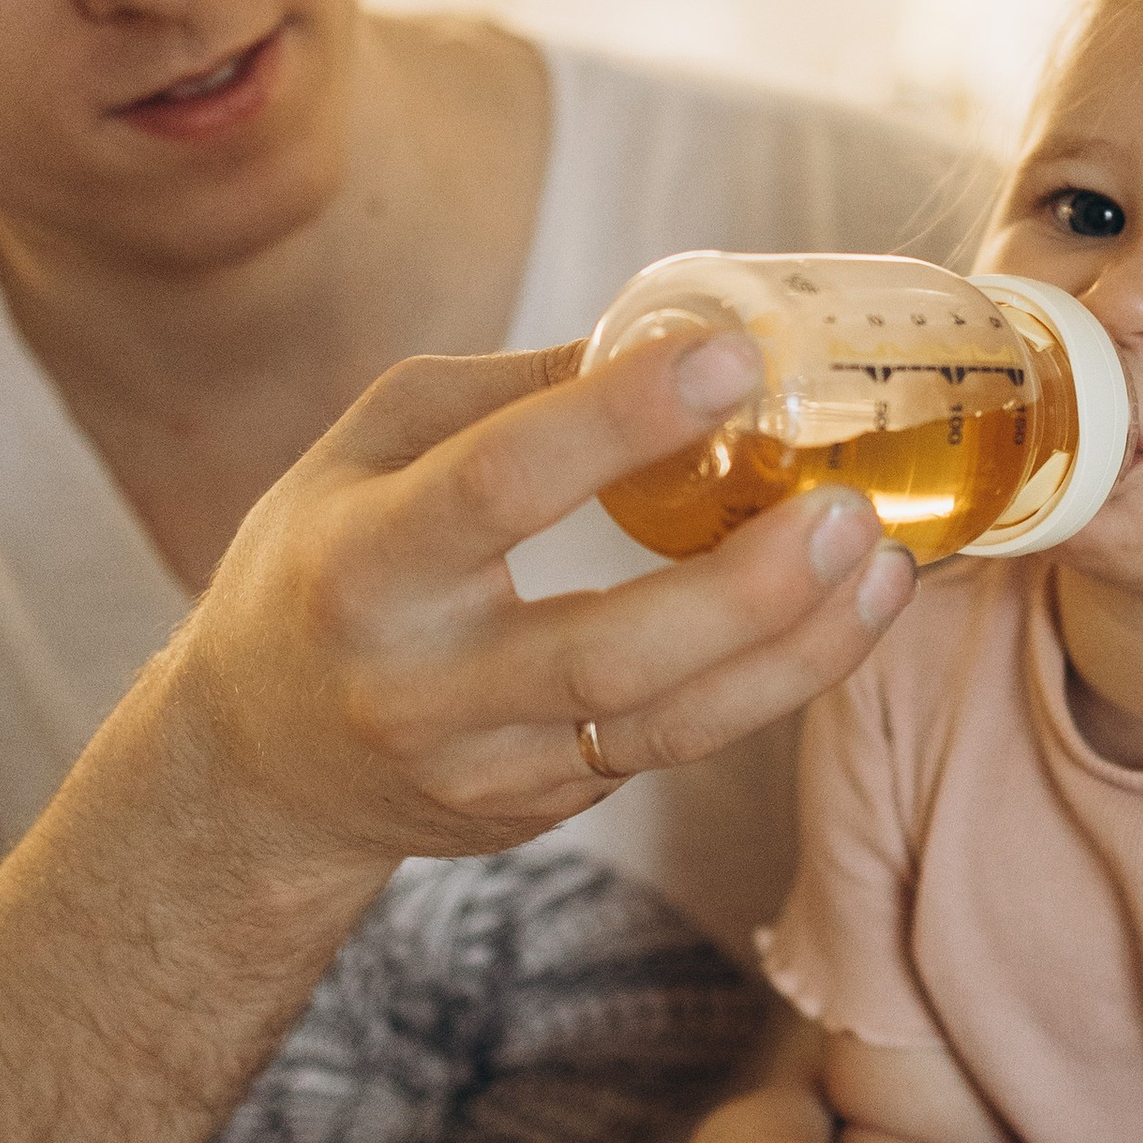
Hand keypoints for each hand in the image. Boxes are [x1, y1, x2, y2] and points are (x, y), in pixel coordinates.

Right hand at [167, 326, 917, 886]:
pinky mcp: (539, 811)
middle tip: (848, 506)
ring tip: (884, 567)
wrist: (258, 767)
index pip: (498, 486)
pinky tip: (842, 619)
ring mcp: (484, 766)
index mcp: (364, 562)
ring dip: (794, 652)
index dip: (617, 420)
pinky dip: (769, 685)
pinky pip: (671, 750)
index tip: (729, 357)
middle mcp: (420, 683)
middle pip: (604, 653)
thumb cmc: (325, 567)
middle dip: (745, 588)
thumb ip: (508, 393)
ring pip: (663, 730)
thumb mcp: (368, 451)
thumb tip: (667, 332)